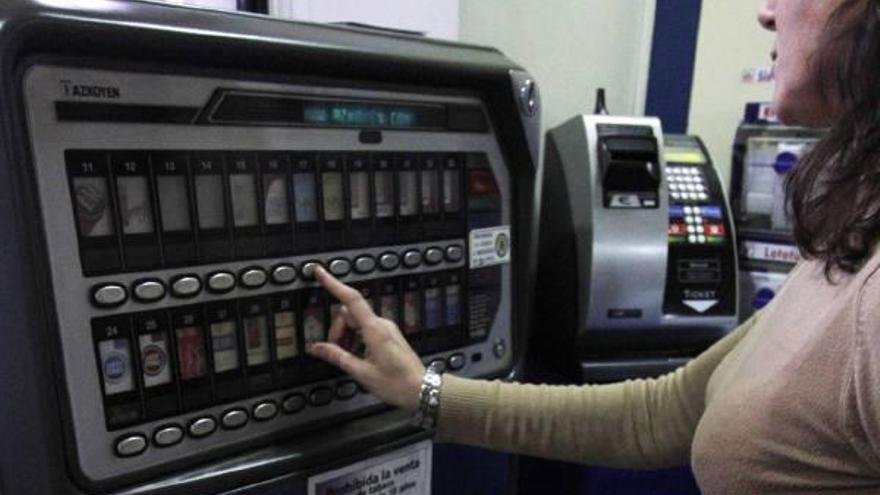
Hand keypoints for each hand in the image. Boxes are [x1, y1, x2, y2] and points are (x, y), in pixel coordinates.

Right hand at [307, 267, 425, 411]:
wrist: (422, 390)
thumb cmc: (395, 383)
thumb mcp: (362, 372)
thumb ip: (338, 356)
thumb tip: (315, 348)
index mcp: (375, 329)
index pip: (351, 299)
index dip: (333, 284)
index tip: (320, 272)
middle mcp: (381, 324)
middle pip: (350, 314)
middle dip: (337, 330)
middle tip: (334, 352)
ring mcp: (386, 328)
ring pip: (357, 322)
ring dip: (346, 336)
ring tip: (347, 359)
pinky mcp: (389, 335)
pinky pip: (366, 329)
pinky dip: (355, 339)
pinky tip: (356, 357)